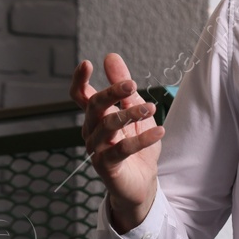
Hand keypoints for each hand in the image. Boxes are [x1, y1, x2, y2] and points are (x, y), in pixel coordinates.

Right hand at [70, 53, 162, 231]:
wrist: (141, 182)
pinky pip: (122, 148)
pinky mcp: (107, 166)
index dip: (80, 80)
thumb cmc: (135, 145)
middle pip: (94, 106)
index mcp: (95, 117)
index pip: (80, 96)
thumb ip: (123, 87)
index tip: (88, 64)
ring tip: (151, 109)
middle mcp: (91, 131)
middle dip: (112, 92)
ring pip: (108, 126)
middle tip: (132, 84)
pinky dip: (142, 139)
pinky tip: (159, 131)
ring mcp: (97, 149)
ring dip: (131, 114)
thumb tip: (111, 57)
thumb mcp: (133, 110)